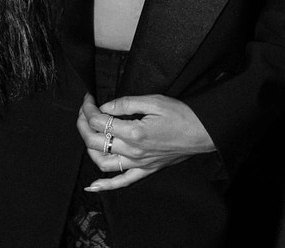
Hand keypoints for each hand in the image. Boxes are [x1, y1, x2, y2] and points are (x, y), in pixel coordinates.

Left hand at [76, 93, 215, 191]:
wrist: (201, 132)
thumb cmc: (180, 114)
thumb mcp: (153, 100)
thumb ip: (126, 103)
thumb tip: (105, 106)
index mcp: (134, 132)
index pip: (99, 121)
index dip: (89, 108)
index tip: (88, 98)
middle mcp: (133, 151)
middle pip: (94, 141)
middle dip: (83, 123)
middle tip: (84, 110)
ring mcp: (138, 163)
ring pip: (102, 162)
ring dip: (88, 147)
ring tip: (86, 131)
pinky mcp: (145, 170)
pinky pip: (122, 182)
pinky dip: (105, 185)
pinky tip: (92, 185)